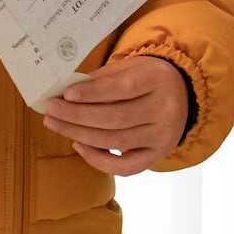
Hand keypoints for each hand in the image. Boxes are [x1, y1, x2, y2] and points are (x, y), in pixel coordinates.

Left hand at [43, 56, 190, 174]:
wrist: (183, 95)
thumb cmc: (148, 78)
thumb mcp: (131, 67)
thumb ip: (103, 79)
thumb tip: (67, 92)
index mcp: (158, 80)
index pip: (123, 88)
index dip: (93, 93)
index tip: (66, 94)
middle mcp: (165, 110)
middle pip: (116, 118)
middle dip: (78, 116)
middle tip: (51, 111)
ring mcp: (162, 136)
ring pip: (116, 141)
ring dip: (81, 134)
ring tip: (56, 125)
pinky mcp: (158, 155)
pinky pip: (125, 166)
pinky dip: (98, 160)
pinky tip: (79, 145)